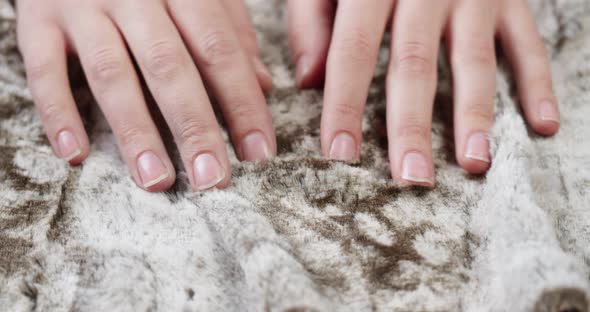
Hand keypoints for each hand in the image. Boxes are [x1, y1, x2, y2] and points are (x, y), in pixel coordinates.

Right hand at [16, 0, 275, 191]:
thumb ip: (230, 31)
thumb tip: (263, 85)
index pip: (219, 51)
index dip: (243, 104)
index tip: (259, 154)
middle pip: (170, 68)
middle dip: (194, 128)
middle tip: (212, 179)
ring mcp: (83, 6)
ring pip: (113, 74)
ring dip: (135, 132)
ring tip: (156, 181)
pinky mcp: (38, 17)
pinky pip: (45, 69)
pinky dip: (59, 113)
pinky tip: (75, 154)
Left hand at [288, 0, 559, 185]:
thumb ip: (311, 20)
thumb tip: (309, 81)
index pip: (354, 51)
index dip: (344, 104)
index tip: (339, 155)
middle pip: (415, 65)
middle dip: (412, 125)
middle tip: (411, 178)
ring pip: (474, 61)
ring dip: (476, 115)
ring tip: (474, 163)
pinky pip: (527, 43)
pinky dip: (537, 84)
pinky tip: (543, 125)